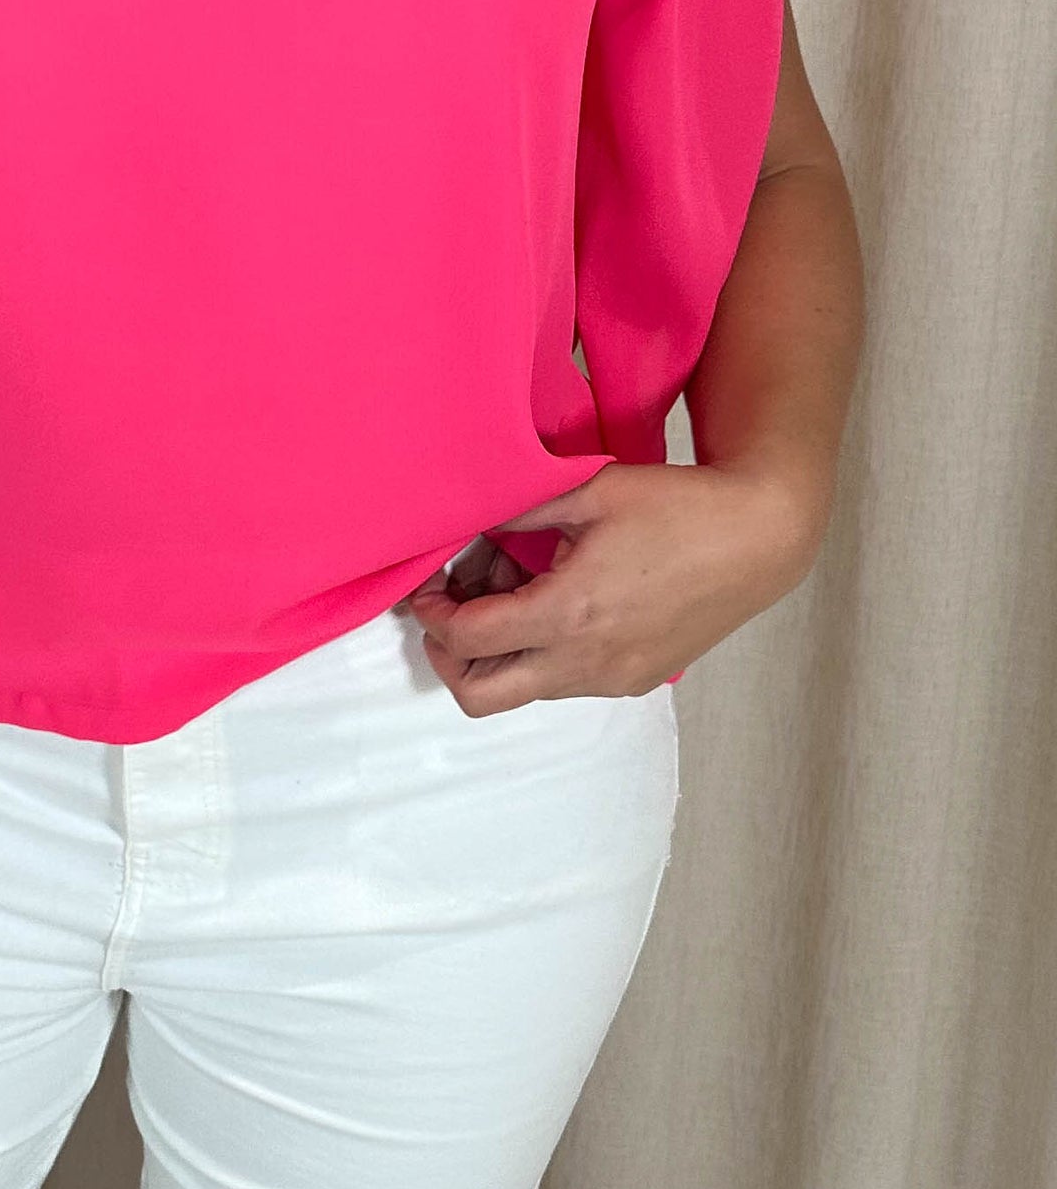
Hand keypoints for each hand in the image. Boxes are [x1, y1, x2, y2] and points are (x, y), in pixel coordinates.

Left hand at [405, 459, 813, 714]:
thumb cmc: (680, 506)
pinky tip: (557, 605)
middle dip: (448, 657)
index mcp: (568, 613)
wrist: (760, 538)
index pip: (467, 639)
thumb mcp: (590, 492)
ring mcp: (613, 679)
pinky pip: (564, 684)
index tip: (427, 587)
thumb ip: (519, 510)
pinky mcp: (636, 681)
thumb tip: (467, 520)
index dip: (431, 614)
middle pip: (479, 696)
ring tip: (516, 591)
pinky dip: (541, 655)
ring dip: (499, 653)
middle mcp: (585, 661)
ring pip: (523, 690)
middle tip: (451, 610)